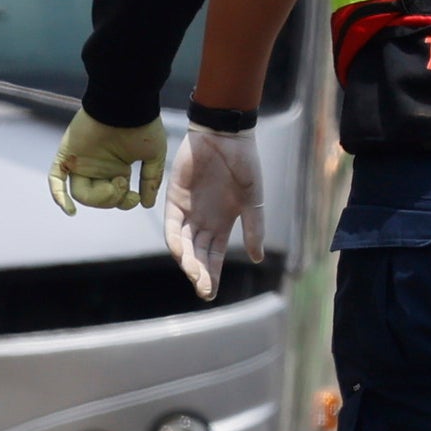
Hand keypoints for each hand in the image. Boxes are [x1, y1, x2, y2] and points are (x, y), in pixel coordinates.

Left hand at [49, 113, 167, 212]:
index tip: (135, 197)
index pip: (114, 196)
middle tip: (124, 184)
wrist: (126, 103)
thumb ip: (151, 180)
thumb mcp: (153, 156)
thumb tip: (146, 204)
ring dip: (99, 196)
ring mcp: (80, 162)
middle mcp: (97, 167)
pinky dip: (59, 196)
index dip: (123, 202)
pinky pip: (56, 180)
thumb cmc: (143, 125)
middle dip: (112, 199)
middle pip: (97, 198)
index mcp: (115, 167)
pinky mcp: (67, 155)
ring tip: (117, 181)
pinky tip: (70, 211)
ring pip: (81, 193)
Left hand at [163, 126, 265, 300]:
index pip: (214, 257)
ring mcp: (188, 212)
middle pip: (198, 255)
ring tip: (195, 276)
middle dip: (200, 275)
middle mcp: (203, 222)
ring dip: (189, 262)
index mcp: (222, 224)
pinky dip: (176, 241)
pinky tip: (182, 254)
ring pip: (185, 245)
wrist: (227, 136)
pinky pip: (173, 226)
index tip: (211, 294)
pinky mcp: (174, 199)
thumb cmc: (244, 165)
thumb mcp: (253, 200)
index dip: (212, 275)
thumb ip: (254, 228)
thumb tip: (258, 258)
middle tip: (204, 290)